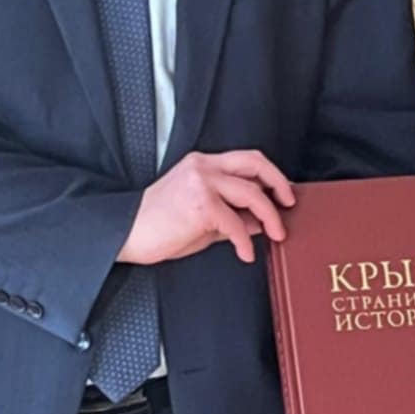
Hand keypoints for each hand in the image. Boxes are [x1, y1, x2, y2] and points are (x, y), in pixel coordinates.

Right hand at [117, 150, 294, 264]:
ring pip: (252, 192)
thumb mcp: (200, 217)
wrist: (125, 234)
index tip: (283, 192)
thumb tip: (259, 222)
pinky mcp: (200, 205)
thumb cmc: (157, 227)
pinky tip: (246, 254)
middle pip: (255, 164)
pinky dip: (245, 241)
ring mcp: (202, 183)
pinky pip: (235, 223)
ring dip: (270, 216)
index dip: (270, 174)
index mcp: (202, 163)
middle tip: (289, 205)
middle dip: (279, 184)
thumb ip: (229, 215)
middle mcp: (204, 166)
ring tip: (276, 234)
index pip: (246, 159)